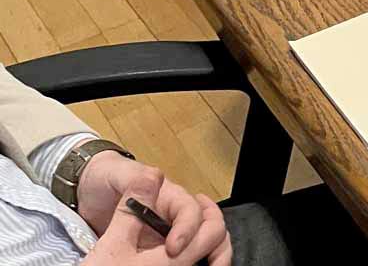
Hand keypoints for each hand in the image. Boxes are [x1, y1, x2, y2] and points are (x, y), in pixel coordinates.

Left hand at [79, 160, 228, 265]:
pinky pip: (183, 253)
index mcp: (168, 195)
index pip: (190, 210)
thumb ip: (134, 177)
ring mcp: (169, 230)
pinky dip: (191, 259)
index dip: (188, 227)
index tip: (173, 247)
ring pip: (201, 239)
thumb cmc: (105, 178)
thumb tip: (155, 175)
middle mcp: (174, 213)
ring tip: (210, 265)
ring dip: (209, 251)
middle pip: (206, 224)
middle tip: (212, 260)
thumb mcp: (116, 174)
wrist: (90, 192)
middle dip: (212, 241)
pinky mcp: (160, 245)